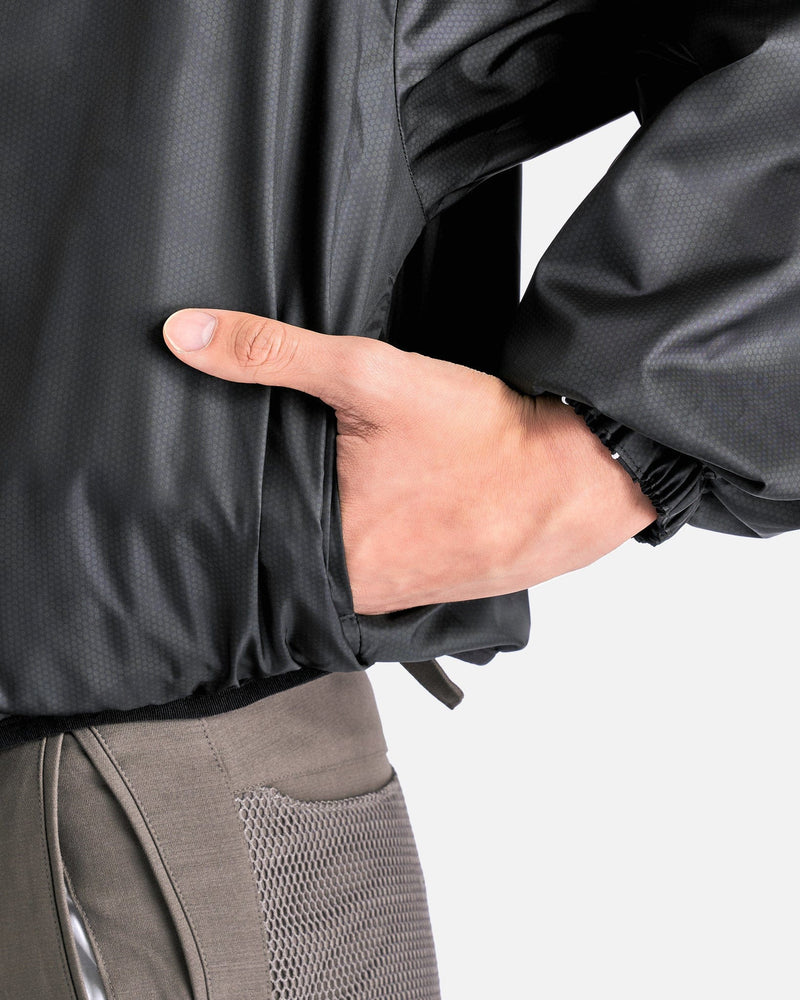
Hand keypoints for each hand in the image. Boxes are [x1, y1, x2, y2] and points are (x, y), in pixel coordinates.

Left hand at [163, 309, 657, 613]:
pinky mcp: (428, 586)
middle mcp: (356, 591)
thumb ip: (272, 354)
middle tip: (319, 451)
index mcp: (327, 558)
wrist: (575, 479)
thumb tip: (188, 336)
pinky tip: (393, 494)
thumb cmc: (483, 440)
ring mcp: (396, 595)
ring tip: (361, 470)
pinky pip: (379, 556)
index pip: (246, 525)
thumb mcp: (369, 377)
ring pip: (336, 546)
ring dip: (337, 510)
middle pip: (291, 536)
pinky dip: (375, 525)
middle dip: (290, 494)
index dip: (240, 484)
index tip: (247, 455)